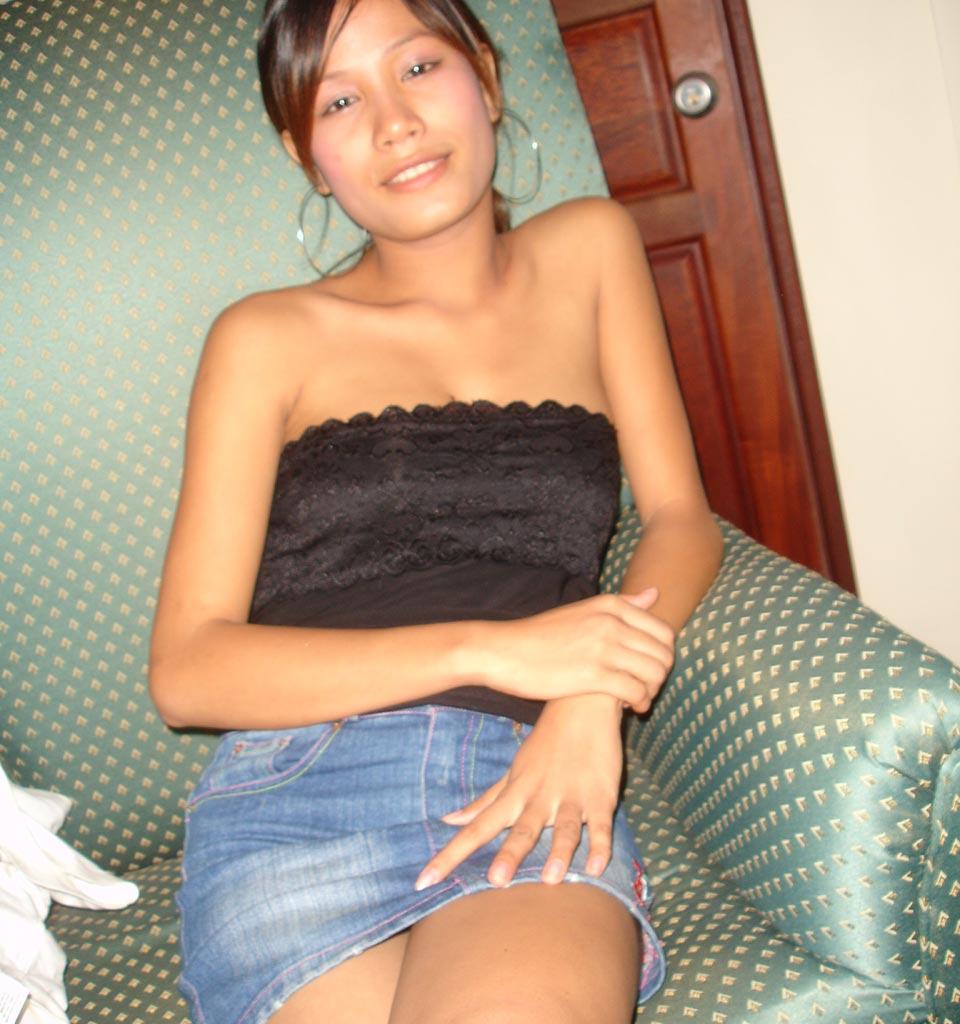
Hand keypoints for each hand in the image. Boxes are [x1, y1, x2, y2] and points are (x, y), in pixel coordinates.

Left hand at [415, 694, 624, 890]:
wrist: (582, 704)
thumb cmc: (545, 743)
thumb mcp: (513, 772)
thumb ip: (484, 801)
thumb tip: (449, 820)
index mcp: (514, 795)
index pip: (476, 828)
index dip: (450, 856)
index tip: (424, 882)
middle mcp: (539, 798)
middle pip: (521, 830)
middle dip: (509, 855)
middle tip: (495, 882)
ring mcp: (571, 797)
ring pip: (564, 828)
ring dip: (558, 852)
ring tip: (551, 880)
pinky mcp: (601, 797)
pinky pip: (601, 824)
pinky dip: (601, 844)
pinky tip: (597, 867)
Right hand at [483, 586, 674, 712]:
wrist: (503, 651)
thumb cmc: (542, 635)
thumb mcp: (585, 611)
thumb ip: (623, 604)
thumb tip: (655, 593)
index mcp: (612, 605)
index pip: (665, 633)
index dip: (664, 656)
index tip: (648, 669)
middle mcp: (612, 622)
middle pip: (664, 654)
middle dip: (661, 676)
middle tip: (645, 688)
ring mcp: (603, 647)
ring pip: (655, 673)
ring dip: (652, 692)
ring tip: (637, 700)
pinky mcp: (593, 675)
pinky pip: (635, 691)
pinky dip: (638, 703)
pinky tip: (627, 708)